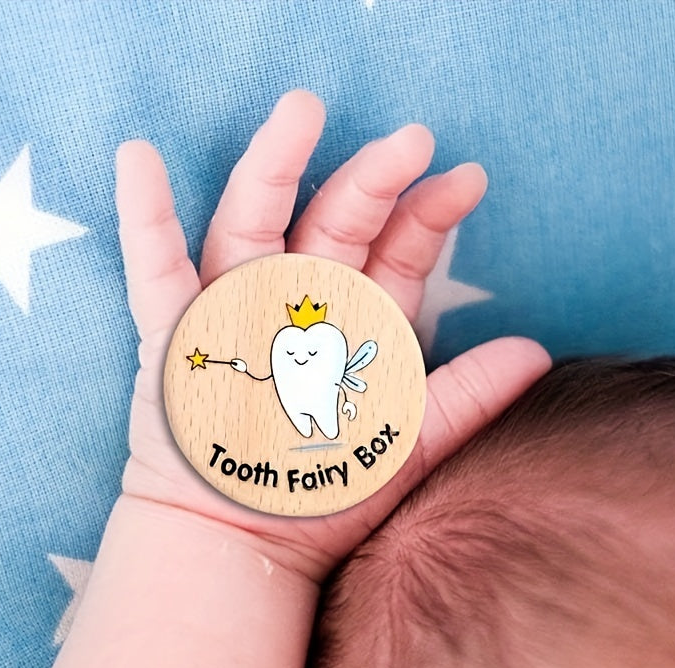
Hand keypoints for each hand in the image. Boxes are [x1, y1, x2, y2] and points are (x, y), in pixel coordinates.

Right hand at [116, 91, 549, 581]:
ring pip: (251, 225)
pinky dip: (144, 219)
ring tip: (301, 112)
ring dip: (273, 168)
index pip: (392, 254)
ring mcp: (231, 314)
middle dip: (369, 180)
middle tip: (411, 138)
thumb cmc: (319, 498)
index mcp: (348, 327)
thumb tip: (535, 351)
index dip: (428, 214)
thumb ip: (464, 399)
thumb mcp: (403, 447)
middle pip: (330, 226)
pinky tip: (139, 159)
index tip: (468, 180)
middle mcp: (292, 308)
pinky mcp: (173, 338)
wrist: (239, 547)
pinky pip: (155, 271)